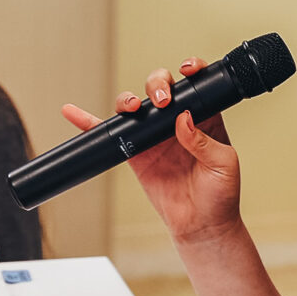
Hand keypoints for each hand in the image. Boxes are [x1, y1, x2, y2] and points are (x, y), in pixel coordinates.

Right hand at [61, 58, 242, 243]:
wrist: (201, 225)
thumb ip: (203, 141)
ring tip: (130, 108)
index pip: (196, 86)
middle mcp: (178, 122)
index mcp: (205, 118)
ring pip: (136, 107)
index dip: (191, 71)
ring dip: (128, 100)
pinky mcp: (136, 154)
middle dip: (157, 84)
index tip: (187, 70)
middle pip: (161, 89)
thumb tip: (183, 119)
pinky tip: (74, 113)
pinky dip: (90, 124)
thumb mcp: (222, 164)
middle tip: (161, 100)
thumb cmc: (220, 194)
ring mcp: (155, 137)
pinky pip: (111, 135)